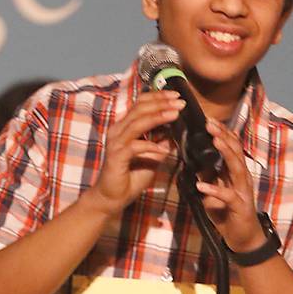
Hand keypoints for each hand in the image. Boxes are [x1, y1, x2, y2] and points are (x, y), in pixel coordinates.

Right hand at [87, 90, 183, 215]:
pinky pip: (135, 147)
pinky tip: (163, 149)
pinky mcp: (116, 156)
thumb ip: (161, 142)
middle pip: (140, 109)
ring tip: (175, 114)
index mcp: (126, 127)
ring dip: (158, 117)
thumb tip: (177, 130)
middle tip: (179, 102)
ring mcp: (116, 143)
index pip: (141, 104)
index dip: (158, 97)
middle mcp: (119, 130)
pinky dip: (151, 146)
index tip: (177, 96)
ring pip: (137, 123)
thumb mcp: (153, 156)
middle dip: (161, 103)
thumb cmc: (131, 176)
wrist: (112, 197)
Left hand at [195, 119, 265, 251]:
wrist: (243, 239)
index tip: (208, 119)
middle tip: (210, 122)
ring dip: (225, 152)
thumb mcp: (213, 190)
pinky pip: (228, 196)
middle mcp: (242, 178)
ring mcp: (243, 191)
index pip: (231, 147)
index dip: (222, 132)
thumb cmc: (228, 213)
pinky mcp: (240, 207)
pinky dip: (215, 189)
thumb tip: (192, 159)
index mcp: (235, 172)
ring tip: (213, 140)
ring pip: (236, 167)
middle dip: (223, 135)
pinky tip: (201, 185)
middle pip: (235, 151)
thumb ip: (208, 175)